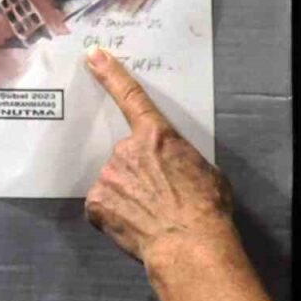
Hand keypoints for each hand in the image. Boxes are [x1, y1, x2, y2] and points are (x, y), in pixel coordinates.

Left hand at [84, 47, 234, 265]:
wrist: (190, 244)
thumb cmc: (207, 207)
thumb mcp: (205, 171)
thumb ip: (179, 159)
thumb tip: (174, 169)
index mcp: (158, 135)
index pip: (130, 96)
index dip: (110, 73)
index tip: (93, 56)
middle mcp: (127, 149)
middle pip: (127, 157)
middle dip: (139, 174)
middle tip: (160, 198)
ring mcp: (108, 175)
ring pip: (114, 182)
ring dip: (128, 196)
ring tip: (150, 217)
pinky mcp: (95, 202)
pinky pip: (103, 206)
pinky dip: (115, 215)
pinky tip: (133, 226)